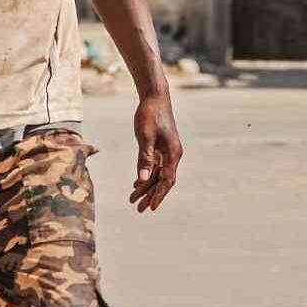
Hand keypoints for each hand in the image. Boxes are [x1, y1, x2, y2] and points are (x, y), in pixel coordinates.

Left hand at [128, 94, 181, 212]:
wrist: (154, 97)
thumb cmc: (150, 114)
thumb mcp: (145, 137)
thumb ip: (144, 158)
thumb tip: (143, 180)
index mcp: (172, 153)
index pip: (167, 180)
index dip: (159, 195)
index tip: (152, 208)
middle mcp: (172, 154)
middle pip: (162, 180)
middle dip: (151, 195)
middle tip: (139, 209)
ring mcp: (166, 151)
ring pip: (157, 174)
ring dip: (146, 187)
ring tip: (134, 200)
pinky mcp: (159, 147)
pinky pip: (153, 166)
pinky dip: (145, 176)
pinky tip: (137, 184)